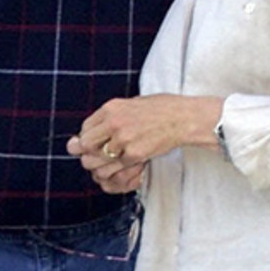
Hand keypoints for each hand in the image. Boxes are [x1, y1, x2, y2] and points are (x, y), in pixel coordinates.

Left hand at [67, 94, 222, 187]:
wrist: (184, 118)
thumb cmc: (162, 109)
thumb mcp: (132, 103)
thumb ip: (113, 115)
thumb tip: (97, 127)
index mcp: (111, 108)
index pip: (85, 128)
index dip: (87, 138)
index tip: (94, 143)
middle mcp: (113, 123)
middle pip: (85, 145)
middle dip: (90, 152)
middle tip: (100, 155)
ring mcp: (123, 140)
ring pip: (96, 160)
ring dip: (102, 164)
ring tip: (112, 161)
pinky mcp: (134, 154)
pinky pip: (117, 167)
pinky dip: (120, 167)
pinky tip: (129, 162)